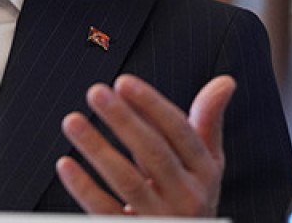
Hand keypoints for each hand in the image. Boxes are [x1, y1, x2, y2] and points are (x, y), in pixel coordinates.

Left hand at [55, 74, 234, 216]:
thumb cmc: (190, 196)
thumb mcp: (206, 164)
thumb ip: (208, 122)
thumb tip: (225, 81)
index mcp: (205, 172)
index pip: (180, 133)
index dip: (152, 105)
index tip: (123, 82)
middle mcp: (188, 198)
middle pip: (154, 154)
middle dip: (124, 120)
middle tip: (96, 92)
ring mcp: (162, 220)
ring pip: (128, 182)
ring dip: (98, 149)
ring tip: (72, 121)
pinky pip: (107, 212)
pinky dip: (84, 189)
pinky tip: (65, 164)